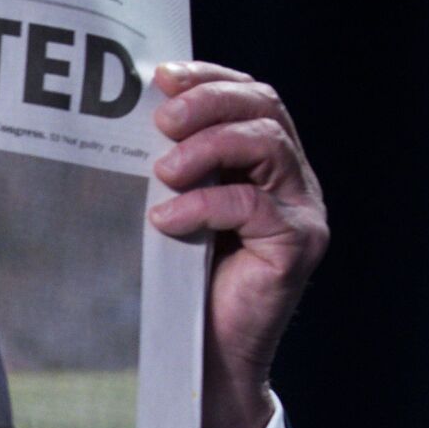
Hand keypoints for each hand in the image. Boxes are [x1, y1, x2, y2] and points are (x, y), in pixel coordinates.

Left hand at [148, 61, 327, 427]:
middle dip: (209, 102)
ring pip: (268, 145)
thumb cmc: (182, 276)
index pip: (252, 94)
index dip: (210, 76)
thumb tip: (124, 116)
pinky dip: (204, 203)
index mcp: (267, 160)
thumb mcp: (175, 204)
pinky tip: (167, 219)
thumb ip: (171, 163)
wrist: (203, 352)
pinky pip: (253, 205)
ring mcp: (303, 210)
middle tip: (161, 120)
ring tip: (164, 171)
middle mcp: (295, 178)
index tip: (161, 75)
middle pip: (266, 108)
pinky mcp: (297, 245)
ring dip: (208, 147)